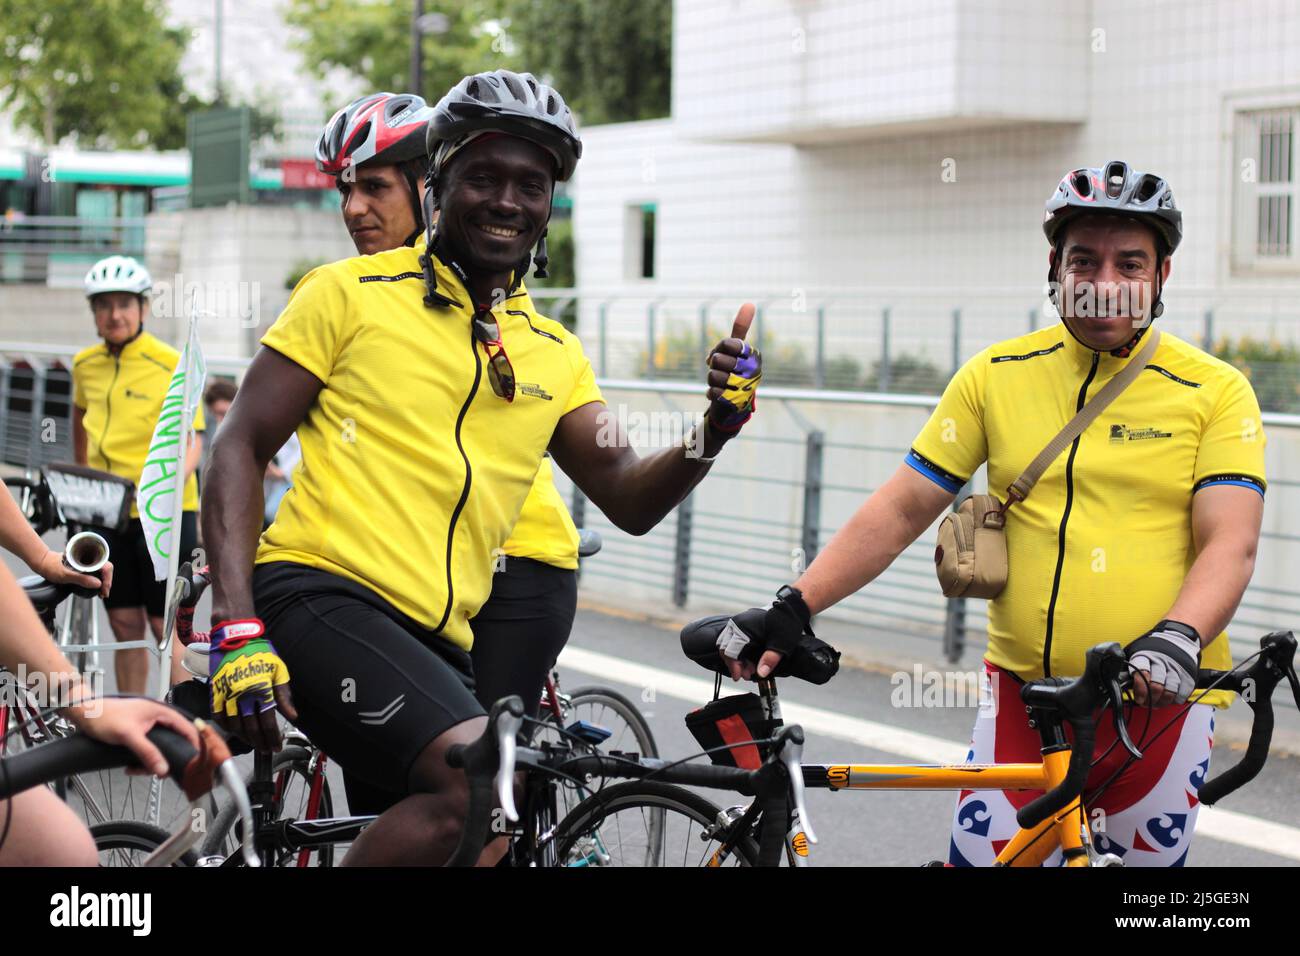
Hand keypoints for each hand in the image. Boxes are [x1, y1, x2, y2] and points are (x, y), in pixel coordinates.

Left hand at [33, 549, 111, 599]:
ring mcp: (88, 562)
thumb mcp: (65, 575)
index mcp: (88, 556)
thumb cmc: (52, 566)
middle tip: (103, 594)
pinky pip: (96, 573)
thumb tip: (98, 584)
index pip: (107, 567)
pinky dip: (98, 581)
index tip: (104, 590)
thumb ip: (81, 579)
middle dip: (106, 582)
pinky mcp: (85, 566)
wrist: (43, 563)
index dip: (108, 579)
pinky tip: (95, 588)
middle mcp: (90, 558)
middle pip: (106, 570)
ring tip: (101, 593)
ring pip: (102, 572)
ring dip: (103, 583)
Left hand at [64, 697, 199, 777]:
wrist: (85, 715)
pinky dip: (142, 760)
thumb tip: (163, 769)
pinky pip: (148, 749)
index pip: (187, 727)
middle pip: (174, 740)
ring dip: (150, 762)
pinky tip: (131, 766)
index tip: (195, 760)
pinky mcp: (140, 733)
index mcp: (161, 711)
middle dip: (166, 758)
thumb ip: (148, 753)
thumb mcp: (129, 736)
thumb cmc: (105, 717)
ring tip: (136, 770)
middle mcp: (158, 718)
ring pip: (160, 747)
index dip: (193, 743)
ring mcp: (149, 726)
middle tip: (159, 773)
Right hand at [209, 618, 295, 751]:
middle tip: (265, 750)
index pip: (268, 722)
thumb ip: (284, 696)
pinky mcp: (215, 692)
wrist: (236, 638)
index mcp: (262, 689)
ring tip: (253, 744)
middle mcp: (243, 695)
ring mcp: (227, 694)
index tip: (276, 748)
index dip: (272, 738)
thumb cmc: (260, 653)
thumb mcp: (279, 670)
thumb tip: (293, 716)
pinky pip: (218, 716)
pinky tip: (234, 732)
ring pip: (234, 725)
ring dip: (244, 738)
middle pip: (251, 728)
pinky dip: (226, 727)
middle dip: (260, 742)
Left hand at [706, 303, 761, 432]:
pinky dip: (711, 393)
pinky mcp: (734, 402)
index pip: (727, 343)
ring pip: (712, 376)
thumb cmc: (735, 370)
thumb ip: (741, 327)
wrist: (735, 402)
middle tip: (722, 371)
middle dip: (715, 366)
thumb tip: (749, 303)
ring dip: (712, 380)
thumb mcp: (737, 349)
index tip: (722, 355)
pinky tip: (720, 395)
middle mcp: (753, 371)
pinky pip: (711, 391)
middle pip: (718, 360)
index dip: (719, 349)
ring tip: (721, 384)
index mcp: (753, 355)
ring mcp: (744, 387)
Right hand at [716, 590, 809, 680]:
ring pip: (726, 643)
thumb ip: (770, 659)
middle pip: (724, 648)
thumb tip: (761, 673)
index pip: (730, 652)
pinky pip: (731, 638)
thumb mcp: (781, 644)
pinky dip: (737, 650)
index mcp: (744, 629)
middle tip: (747, 675)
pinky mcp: (741, 623)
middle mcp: (737, 624)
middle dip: (734, 664)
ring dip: (735, 658)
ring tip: (749, 668)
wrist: (790, 609)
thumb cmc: (786, 624)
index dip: (734, 667)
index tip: (739, 677)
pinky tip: (748, 659)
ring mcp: (738, 622)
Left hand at [1125, 621, 1201, 705]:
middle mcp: (1161, 661)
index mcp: (1145, 655)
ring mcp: (1176, 668)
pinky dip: (1175, 700)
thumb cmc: (1153, 648)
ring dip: (1162, 702)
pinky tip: (1168, 699)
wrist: (1178, 638)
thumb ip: (1130, 665)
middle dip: (1150, 699)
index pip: (1141, 673)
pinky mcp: (1188, 674)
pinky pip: (1182, 693)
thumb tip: (1119, 680)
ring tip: (1157, 703)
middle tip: (1146, 703)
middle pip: (1156, 686)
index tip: (1138, 698)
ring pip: (1170, 692)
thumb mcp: (1137, 651)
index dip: (1139, 689)